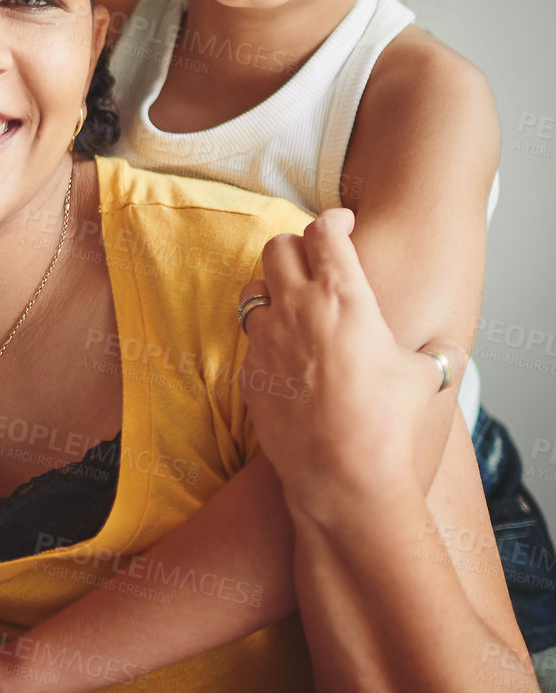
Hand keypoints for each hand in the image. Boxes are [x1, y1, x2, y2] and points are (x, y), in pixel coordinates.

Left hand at [237, 208, 466, 520]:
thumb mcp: (423, 379)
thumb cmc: (386, 422)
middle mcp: (296, 308)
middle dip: (294, 246)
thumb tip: (444, 350)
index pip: (324, 232)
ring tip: (293, 305)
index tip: (342, 223)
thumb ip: (434, 354)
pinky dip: (266, 340)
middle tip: (312, 258)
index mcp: (342, 296)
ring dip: (272, 291)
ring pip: (253, 291)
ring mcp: (265, 339)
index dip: (333, 220)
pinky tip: (287, 357)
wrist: (341, 472)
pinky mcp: (248, 371)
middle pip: (276, 248)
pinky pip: (250, 342)